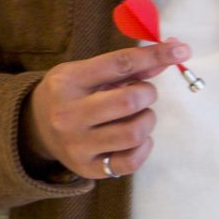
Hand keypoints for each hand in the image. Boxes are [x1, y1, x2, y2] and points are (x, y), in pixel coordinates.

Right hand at [24, 40, 190, 181]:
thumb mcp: (88, 73)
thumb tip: (172, 52)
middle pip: (129, 100)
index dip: (155, 55)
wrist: (36, 128)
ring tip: (137, 116)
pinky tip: (137, 139)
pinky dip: (144, 147)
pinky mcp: (88, 169)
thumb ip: (128, 67)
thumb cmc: (71, 94)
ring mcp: (77, 145)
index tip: (181, 49)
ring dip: (147, 120)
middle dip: (148, 94)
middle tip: (143, 94)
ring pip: (135, 133)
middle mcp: (68, 114)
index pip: (119, 64)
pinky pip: (131, 161)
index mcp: (67, 81)